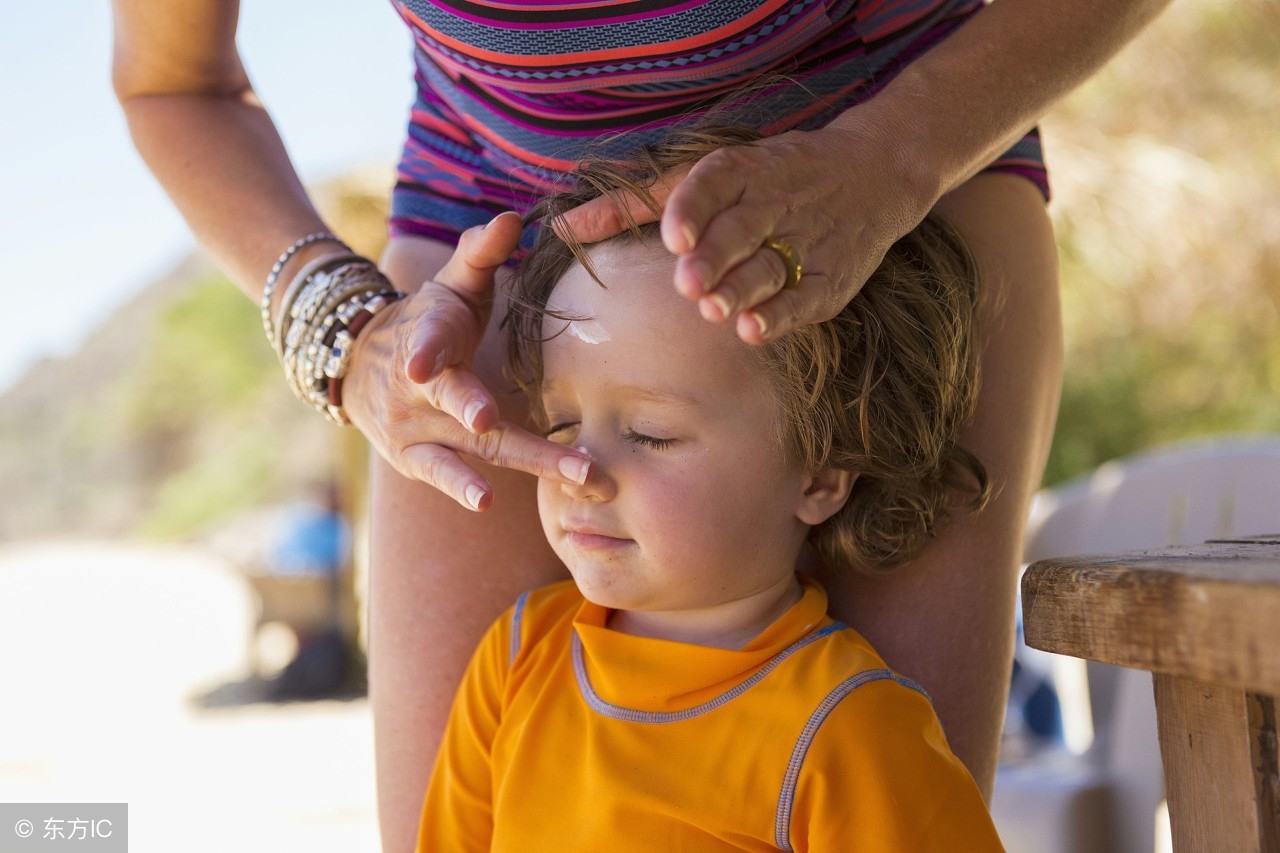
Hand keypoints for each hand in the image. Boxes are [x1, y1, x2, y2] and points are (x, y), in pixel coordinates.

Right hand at [341, 211, 592, 509]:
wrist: (357, 363)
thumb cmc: (427, 320)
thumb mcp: (449, 283)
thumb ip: (480, 253)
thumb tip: (513, 217)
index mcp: (428, 336)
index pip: (426, 341)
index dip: (424, 351)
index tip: (421, 368)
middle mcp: (418, 388)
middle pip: (462, 404)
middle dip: (495, 421)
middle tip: (534, 438)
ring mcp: (415, 427)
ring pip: (474, 448)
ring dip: (529, 462)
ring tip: (575, 475)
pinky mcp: (413, 457)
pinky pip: (441, 473)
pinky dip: (460, 487)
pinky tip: (485, 502)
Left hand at [559, 119, 934, 342]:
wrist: (871, 176)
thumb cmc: (766, 179)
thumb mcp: (700, 177)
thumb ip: (629, 206)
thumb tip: (559, 229)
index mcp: (740, 170)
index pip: (714, 183)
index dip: (694, 209)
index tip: (673, 236)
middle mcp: (773, 203)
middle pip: (741, 230)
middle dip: (715, 256)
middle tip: (688, 283)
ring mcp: (806, 242)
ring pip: (770, 267)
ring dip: (742, 289)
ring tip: (714, 310)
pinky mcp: (829, 279)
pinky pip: (803, 298)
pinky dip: (780, 315)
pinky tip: (752, 330)